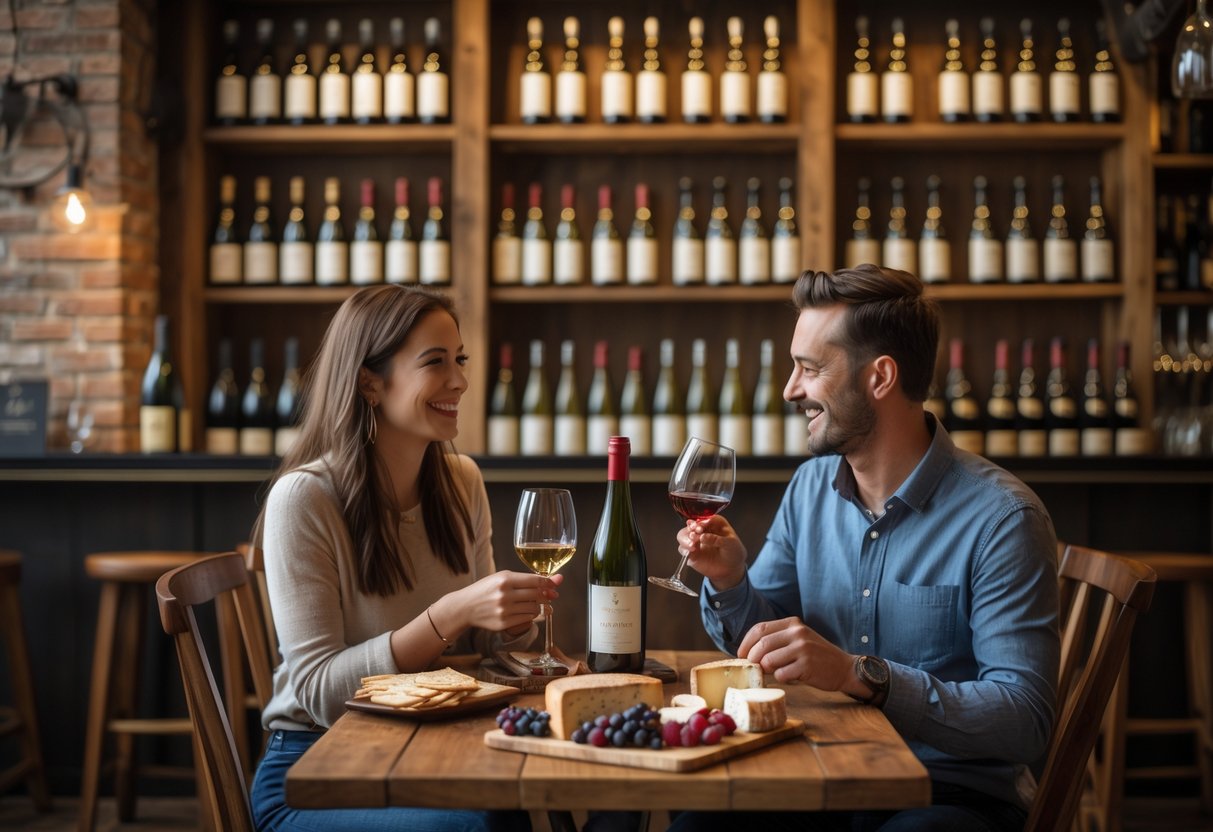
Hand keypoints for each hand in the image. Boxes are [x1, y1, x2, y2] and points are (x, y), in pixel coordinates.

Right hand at [439, 570, 561, 635]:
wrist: (466, 607)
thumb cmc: (486, 589)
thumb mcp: (502, 577)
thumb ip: (526, 579)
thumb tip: (554, 581)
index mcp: (505, 579)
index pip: (535, 580)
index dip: (549, 582)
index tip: (555, 584)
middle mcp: (505, 595)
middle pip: (537, 595)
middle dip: (547, 595)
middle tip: (551, 595)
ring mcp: (504, 610)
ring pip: (534, 608)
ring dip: (539, 606)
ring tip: (536, 603)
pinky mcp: (503, 623)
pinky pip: (527, 619)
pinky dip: (531, 615)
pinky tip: (527, 611)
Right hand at [677, 514, 747, 589]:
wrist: (732, 569)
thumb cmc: (734, 552)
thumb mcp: (731, 543)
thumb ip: (717, 539)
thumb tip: (703, 536)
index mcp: (714, 523)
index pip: (704, 518)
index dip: (701, 521)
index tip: (701, 527)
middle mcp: (703, 530)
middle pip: (691, 525)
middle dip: (692, 528)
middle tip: (697, 532)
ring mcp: (696, 541)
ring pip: (683, 535)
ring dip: (686, 538)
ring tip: (693, 544)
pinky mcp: (691, 553)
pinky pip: (682, 549)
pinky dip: (684, 549)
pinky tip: (690, 551)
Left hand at [737, 616, 853, 691]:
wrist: (844, 668)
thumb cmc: (815, 656)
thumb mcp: (797, 639)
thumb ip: (777, 641)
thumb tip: (748, 653)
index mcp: (792, 623)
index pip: (759, 628)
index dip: (746, 643)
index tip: (741, 655)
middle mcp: (797, 632)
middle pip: (761, 645)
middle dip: (752, 659)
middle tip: (754, 668)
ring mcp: (803, 648)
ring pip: (768, 660)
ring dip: (766, 670)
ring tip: (775, 672)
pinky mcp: (807, 666)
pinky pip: (781, 674)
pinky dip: (781, 678)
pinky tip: (790, 677)